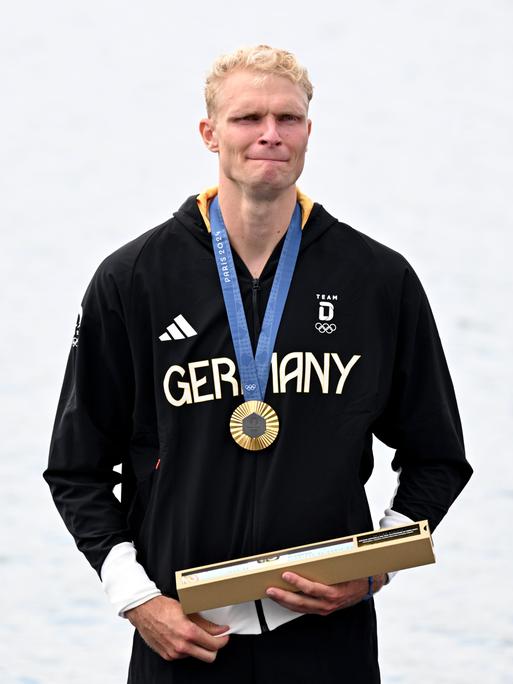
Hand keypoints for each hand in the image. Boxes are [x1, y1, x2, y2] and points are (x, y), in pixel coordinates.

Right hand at [126, 595, 229, 662]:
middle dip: (215, 648)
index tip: (224, 636)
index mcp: (188, 633)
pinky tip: (184, 637)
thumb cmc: (163, 607)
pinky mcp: (167, 655)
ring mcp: (174, 653)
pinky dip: (188, 648)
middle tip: (215, 638)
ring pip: (196, 656)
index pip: (214, 644)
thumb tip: (220, 630)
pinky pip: (183, 656)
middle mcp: (181, 646)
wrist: (144, 611)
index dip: (223, 640)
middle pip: (209, 657)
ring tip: (196, 634)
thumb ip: (206, 624)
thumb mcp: (188, 611)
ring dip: (200, 648)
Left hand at [265, 572, 386, 615]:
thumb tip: (313, 552)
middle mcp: (329, 603)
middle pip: (302, 602)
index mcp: (334, 592)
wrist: (368, 586)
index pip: (312, 588)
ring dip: (285, 601)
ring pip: (301, 608)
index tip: (286, 574)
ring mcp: (325, 608)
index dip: (298, 583)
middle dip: (284, 596)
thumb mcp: (345, 567)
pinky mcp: (323, 610)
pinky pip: (305, 610)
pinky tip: (283, 600)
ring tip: (272, 593)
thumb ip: (329, 562)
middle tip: (271, 589)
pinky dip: (292, 606)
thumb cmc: (356, 574)